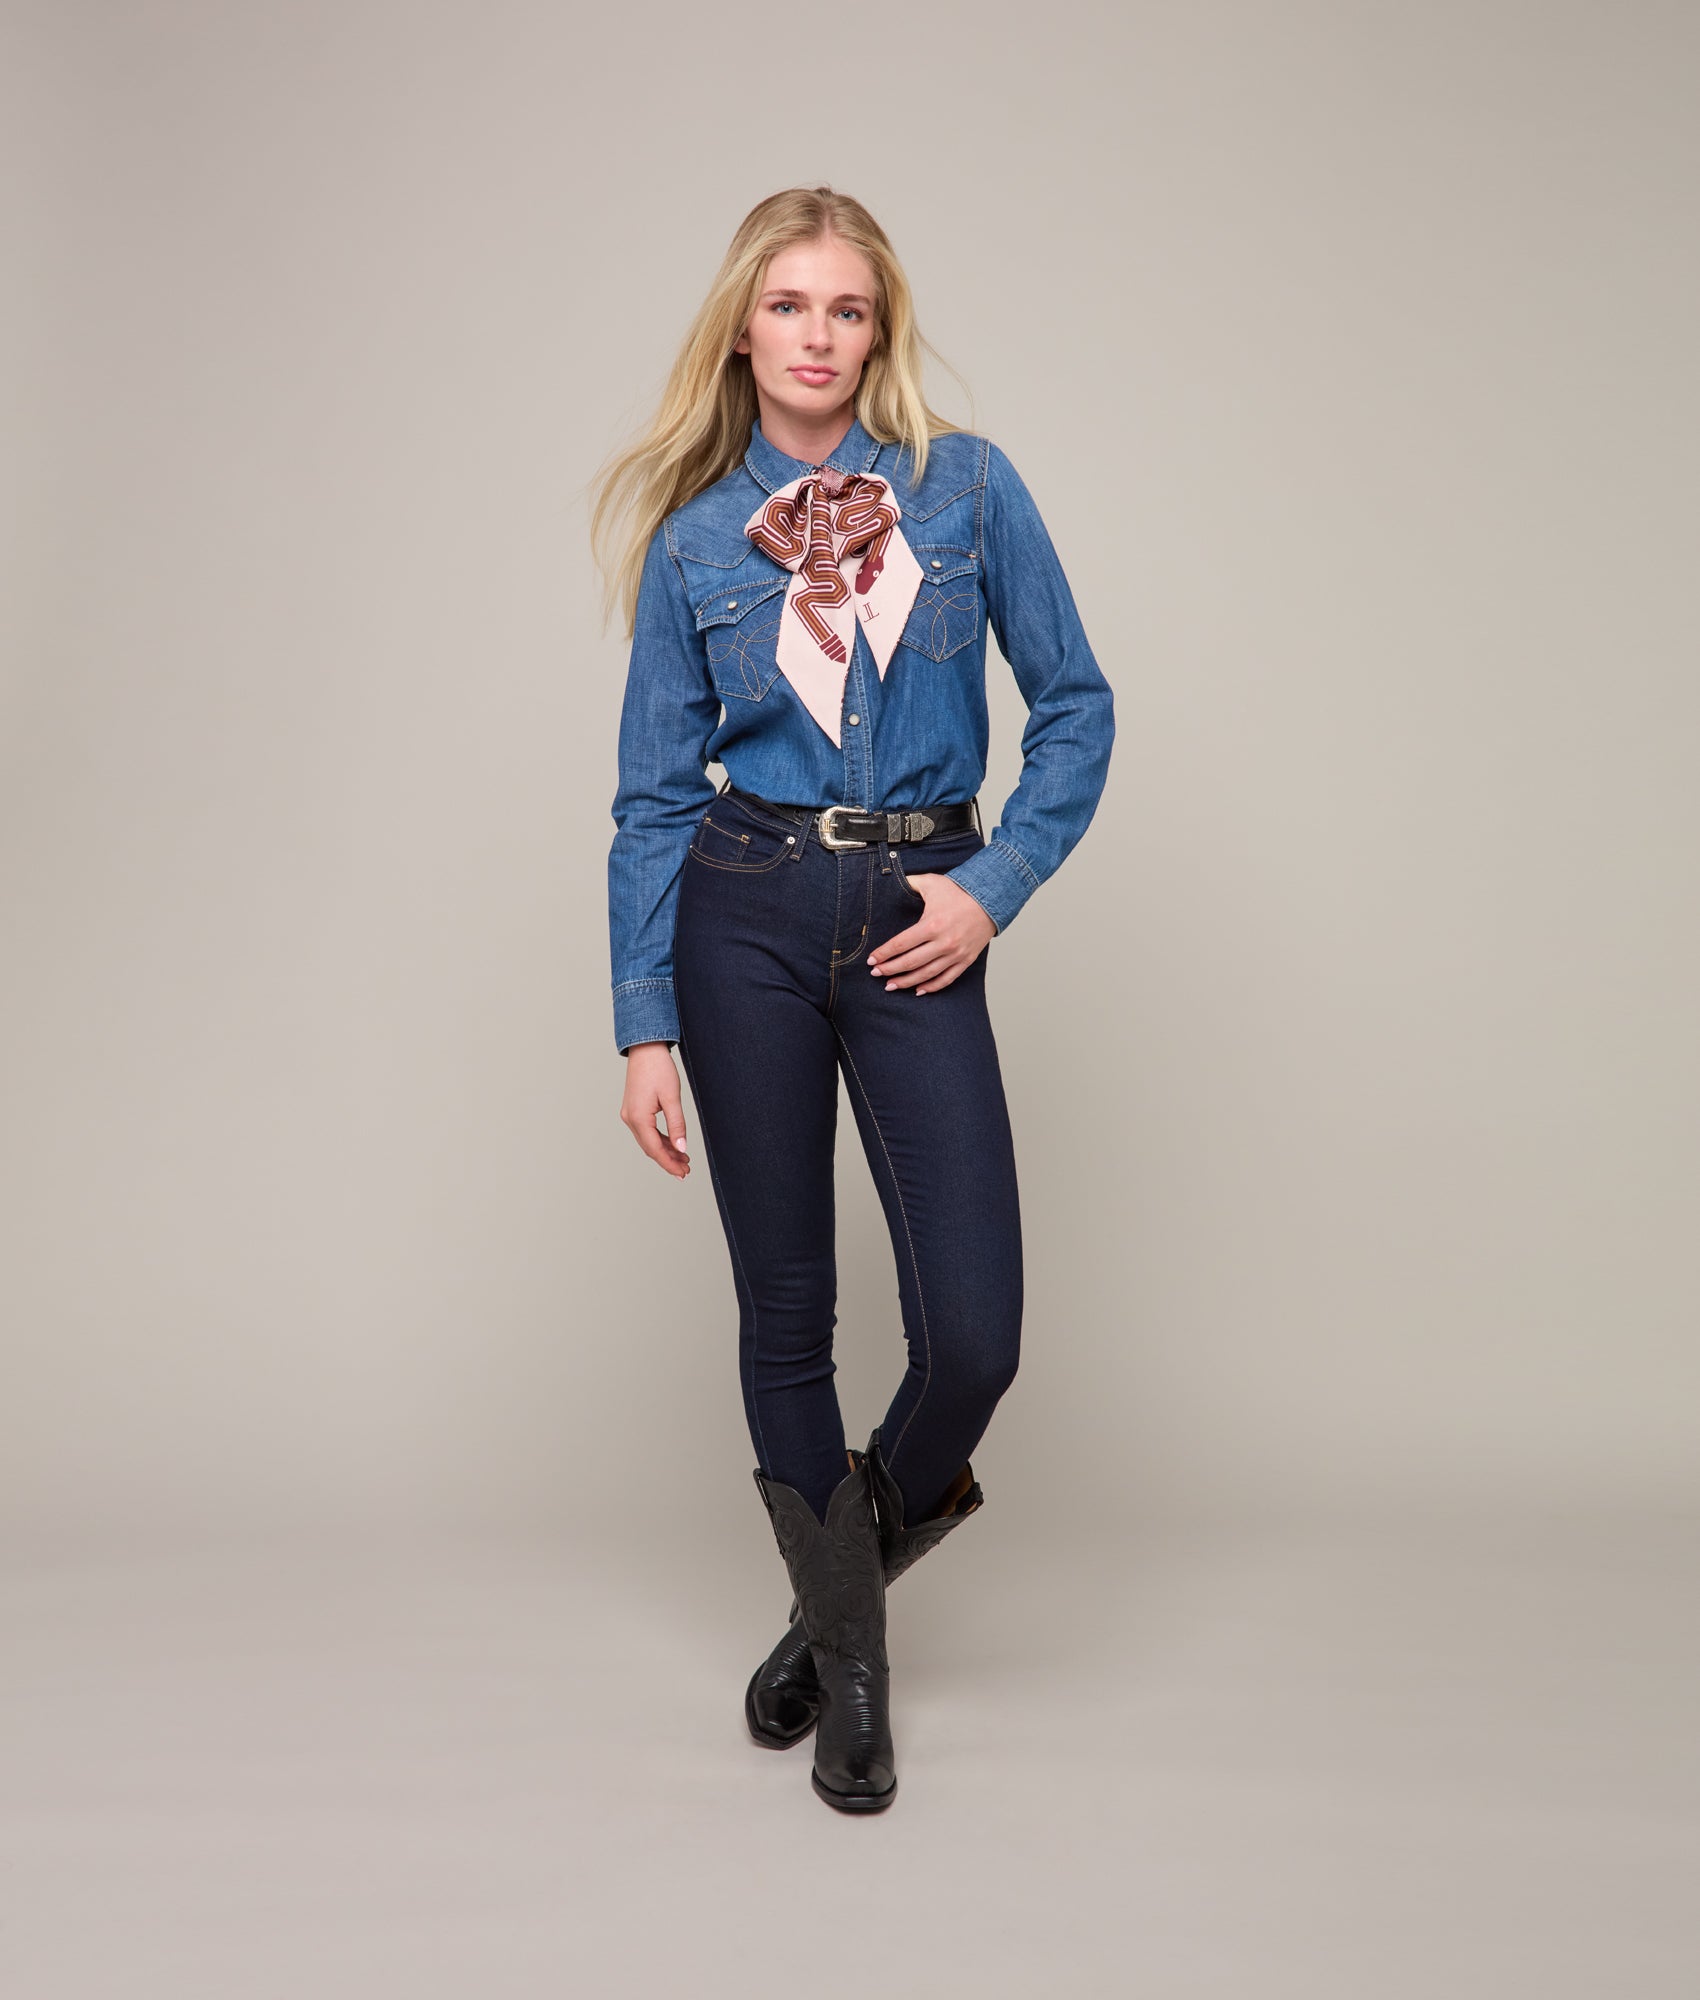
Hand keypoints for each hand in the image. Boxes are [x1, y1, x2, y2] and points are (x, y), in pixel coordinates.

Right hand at [620, 1043, 690, 1177]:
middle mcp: (630, 1119)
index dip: (669, 1164)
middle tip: (686, 1170)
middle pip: (650, 1148)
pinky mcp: (633, 1110)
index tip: (683, 1174)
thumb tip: (682, 1148)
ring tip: (683, 1159)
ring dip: (665, 1151)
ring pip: (648, 1141)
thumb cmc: (659, 1069)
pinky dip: (659, 1139)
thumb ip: (677, 1125)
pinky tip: (672, 1144)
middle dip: (668, 1160)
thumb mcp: (672, 1098)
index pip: (655, 1149)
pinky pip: (646, 1131)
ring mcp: (630, 1115)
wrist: (646, 1049)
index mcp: (638, 1118)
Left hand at [868, 872, 996, 993]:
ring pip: (926, 974)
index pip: (901, 944)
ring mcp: (955, 954)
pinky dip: (931, 987)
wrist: (990, 899)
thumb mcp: (931, 882)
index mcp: (932, 924)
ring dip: (906, 982)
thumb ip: (910, 883)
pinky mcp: (965, 960)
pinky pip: (946, 979)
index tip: (871, 960)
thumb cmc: (959, 891)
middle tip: (876, 974)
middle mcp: (943, 942)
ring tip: (891, 985)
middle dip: (890, 970)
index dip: (884, 954)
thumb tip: (890, 882)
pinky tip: (917, 990)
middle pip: (910, 962)